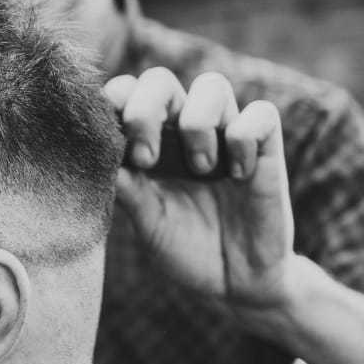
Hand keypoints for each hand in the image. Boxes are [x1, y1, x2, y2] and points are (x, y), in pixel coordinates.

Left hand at [104, 68, 296, 318]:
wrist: (232, 283)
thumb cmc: (183, 248)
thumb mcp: (148, 222)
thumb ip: (127, 190)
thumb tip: (98, 156)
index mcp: (147, 143)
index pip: (126, 95)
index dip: (114, 101)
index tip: (108, 137)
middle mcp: (182, 132)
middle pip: (161, 80)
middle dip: (146, 108)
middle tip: (145, 157)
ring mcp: (225, 137)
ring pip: (212, 86)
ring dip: (197, 123)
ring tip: (199, 169)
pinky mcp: (265, 151)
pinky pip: (261, 115)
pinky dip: (245, 138)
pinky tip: (238, 175)